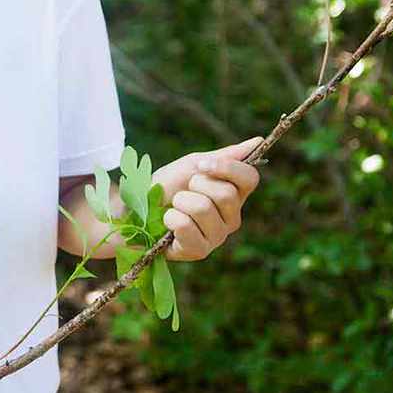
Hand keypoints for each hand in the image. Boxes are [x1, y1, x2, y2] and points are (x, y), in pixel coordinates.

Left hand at [152, 137, 262, 260]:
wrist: (134, 208)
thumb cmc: (165, 187)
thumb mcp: (191, 166)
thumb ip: (224, 157)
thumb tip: (258, 142)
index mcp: (234, 195)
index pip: (250, 178)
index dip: (227, 168)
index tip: (202, 165)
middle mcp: (231, 218)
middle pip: (226, 194)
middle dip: (196, 185)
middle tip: (183, 191)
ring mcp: (216, 237)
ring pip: (203, 208)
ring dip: (179, 202)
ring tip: (173, 207)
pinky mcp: (198, 251)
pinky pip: (185, 226)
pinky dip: (170, 218)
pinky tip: (167, 224)